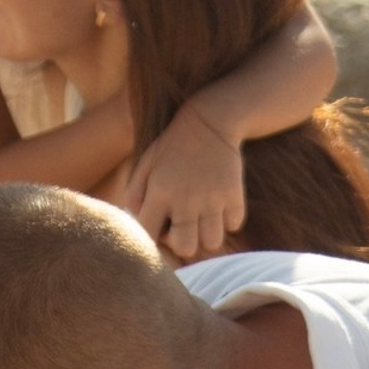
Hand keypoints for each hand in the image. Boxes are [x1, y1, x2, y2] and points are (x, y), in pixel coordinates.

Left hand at [125, 102, 243, 262]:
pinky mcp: (234, 194)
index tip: (159, 224)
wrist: (210, 120)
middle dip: (182, 243)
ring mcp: (213, 198)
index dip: (153, 236)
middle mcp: (186, 199)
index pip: (150, 236)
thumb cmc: (172, 147)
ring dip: (206, 234)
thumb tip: (139, 224)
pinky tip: (219, 206)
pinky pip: (234, 225)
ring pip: (212, 242)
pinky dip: (227, 220)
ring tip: (202, 219)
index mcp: (160, 191)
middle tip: (182, 226)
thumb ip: (134, 195)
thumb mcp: (145, 164)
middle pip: (186, 248)